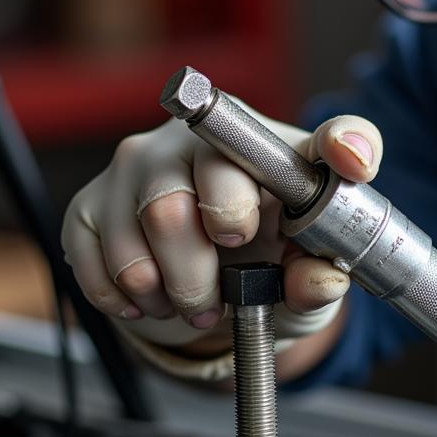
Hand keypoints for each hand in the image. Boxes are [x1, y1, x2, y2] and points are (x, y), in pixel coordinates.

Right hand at [61, 104, 382, 351]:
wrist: (208, 278)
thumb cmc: (267, 258)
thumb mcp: (303, 273)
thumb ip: (319, 275)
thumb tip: (323, 280)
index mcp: (272, 148)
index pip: (311, 133)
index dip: (332, 149)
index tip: (345, 170)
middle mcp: (201, 139)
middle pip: (182, 197)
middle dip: (195, 273)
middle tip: (212, 303)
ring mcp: (139, 162)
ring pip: (136, 227)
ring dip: (160, 289)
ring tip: (185, 302)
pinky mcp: (92, 198)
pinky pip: (90, 251)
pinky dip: (121, 294)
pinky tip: (149, 298)